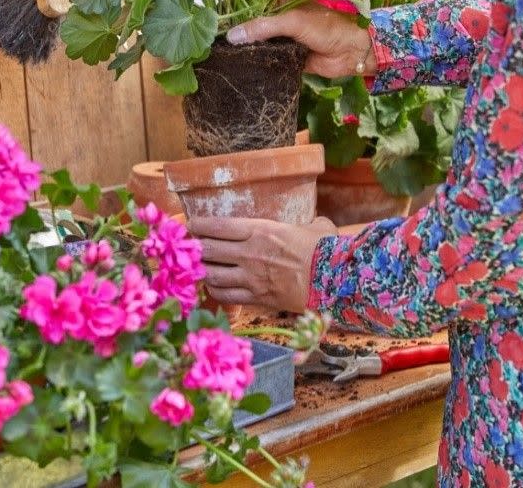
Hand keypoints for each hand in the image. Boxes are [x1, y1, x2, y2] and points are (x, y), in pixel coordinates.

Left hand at [188, 216, 336, 311]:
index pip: (219, 226)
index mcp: (261, 230)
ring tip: (195, 268)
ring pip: (212, 275)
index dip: (200, 225)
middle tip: (187, 247)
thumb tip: (311, 224)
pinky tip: (212, 288)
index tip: (190, 225)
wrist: (335, 281)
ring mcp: (251, 278)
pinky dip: (215, 292)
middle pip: (209, 250)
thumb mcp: (313, 226)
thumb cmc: (325, 249)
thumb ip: (303, 223)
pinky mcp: (257, 299)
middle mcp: (250, 253)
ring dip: (201, 271)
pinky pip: (226, 296)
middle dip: (194, 248)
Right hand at [226, 3, 376, 78]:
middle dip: (236, 30)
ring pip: (258, 41)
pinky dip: (256, 61)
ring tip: (216, 52)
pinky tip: (237, 66)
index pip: (252, 0)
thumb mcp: (294, 21)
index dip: (234, 7)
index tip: (212, 14)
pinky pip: (267, 58)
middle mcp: (280, 16)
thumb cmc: (328, 27)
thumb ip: (264, 27)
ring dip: (245, 47)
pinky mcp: (287, 55)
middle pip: (253, 22)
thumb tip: (232, 36)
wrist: (353, 52)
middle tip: (209, 37)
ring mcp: (283, 36)